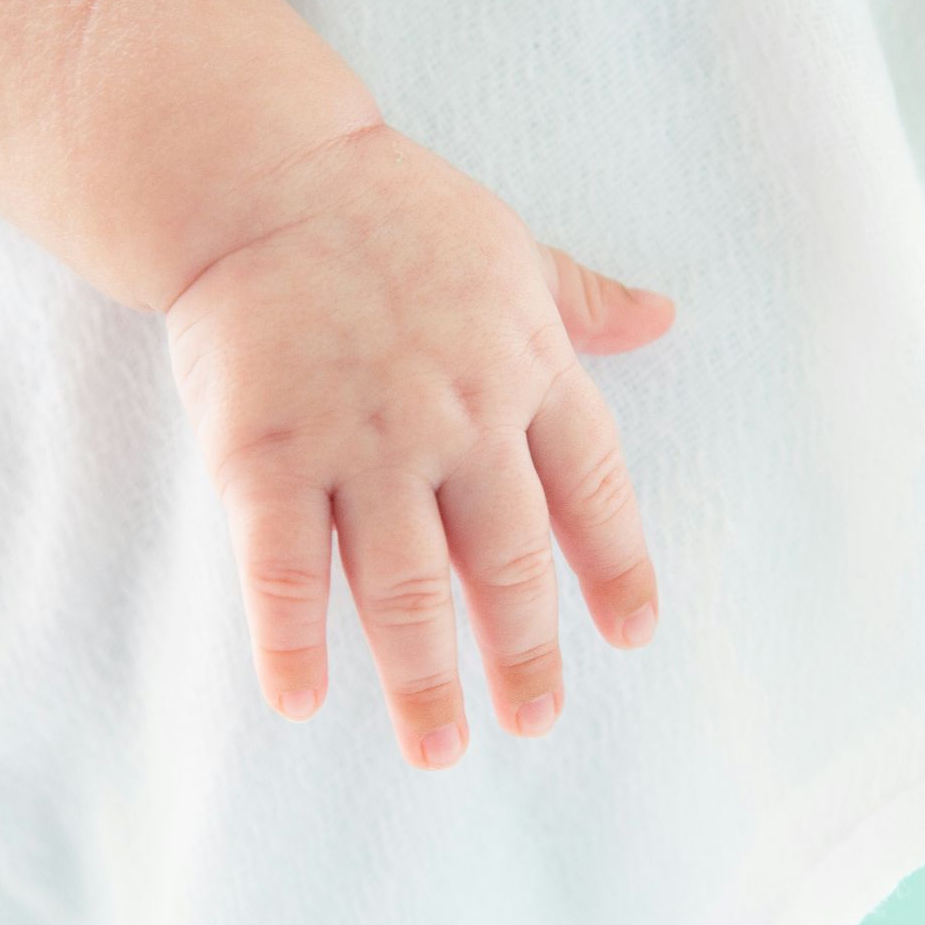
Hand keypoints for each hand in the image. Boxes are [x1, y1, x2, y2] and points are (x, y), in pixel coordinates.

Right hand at [167, 123, 671, 769]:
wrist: (260, 175)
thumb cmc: (390, 210)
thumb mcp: (511, 248)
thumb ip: (582, 301)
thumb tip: (664, 319)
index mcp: (525, 371)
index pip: (592, 491)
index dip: (615, 567)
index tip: (630, 635)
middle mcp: (457, 420)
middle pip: (507, 562)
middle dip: (525, 651)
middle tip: (533, 719)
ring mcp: (361, 443)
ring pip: (406, 588)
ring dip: (423, 678)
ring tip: (440, 748)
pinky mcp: (265, 455)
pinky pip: (283, 571)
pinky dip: (293, 641)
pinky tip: (304, 700)